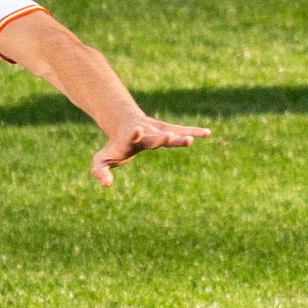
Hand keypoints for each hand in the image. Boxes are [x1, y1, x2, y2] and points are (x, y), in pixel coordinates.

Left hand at [90, 119, 211, 186]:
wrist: (124, 122)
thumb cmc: (113, 146)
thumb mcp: (101, 160)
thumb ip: (100, 172)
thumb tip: (106, 185)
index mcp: (129, 140)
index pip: (131, 137)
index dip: (134, 134)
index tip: (137, 129)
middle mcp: (145, 133)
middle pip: (154, 136)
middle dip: (161, 138)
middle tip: (170, 136)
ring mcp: (156, 130)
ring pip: (170, 132)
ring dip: (180, 136)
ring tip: (193, 139)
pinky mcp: (166, 129)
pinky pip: (181, 130)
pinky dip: (193, 132)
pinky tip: (207, 133)